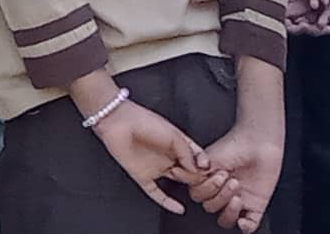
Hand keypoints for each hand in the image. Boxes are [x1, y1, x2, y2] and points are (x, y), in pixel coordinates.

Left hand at [90, 96, 205, 212]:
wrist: (118, 122)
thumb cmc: (144, 121)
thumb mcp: (173, 134)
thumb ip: (187, 152)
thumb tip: (197, 168)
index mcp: (177, 144)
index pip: (197, 158)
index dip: (205, 164)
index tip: (211, 167)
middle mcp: (169, 157)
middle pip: (189, 171)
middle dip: (196, 173)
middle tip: (199, 172)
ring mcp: (157, 167)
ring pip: (177, 181)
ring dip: (185, 181)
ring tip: (187, 175)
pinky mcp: (143, 176)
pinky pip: (156, 194)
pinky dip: (168, 203)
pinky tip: (179, 208)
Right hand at [186, 119, 283, 230]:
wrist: (258, 142)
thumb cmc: (235, 145)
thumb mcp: (209, 158)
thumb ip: (197, 173)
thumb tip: (188, 180)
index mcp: (208, 181)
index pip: (199, 197)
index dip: (206, 190)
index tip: (216, 175)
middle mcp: (221, 192)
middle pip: (211, 208)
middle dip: (220, 196)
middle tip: (231, 179)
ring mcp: (238, 200)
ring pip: (226, 219)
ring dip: (229, 211)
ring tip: (238, 195)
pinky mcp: (255, 205)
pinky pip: (249, 225)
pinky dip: (245, 227)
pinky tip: (243, 220)